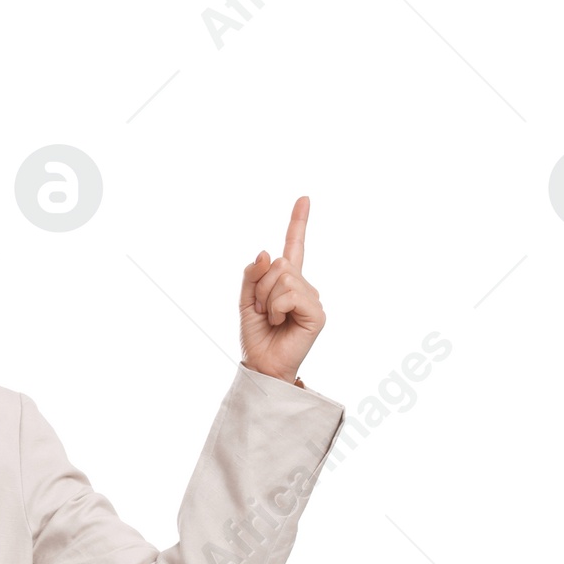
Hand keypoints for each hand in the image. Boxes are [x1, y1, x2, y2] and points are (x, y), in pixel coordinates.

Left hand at [239, 196, 323, 382]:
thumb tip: (265, 252)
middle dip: (261, 287)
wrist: (261, 365)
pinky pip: (290, 295)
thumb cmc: (256, 336)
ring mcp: (312, 298)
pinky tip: (280, 323)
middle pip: (279, 264)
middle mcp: (303, 286)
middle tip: (262, 311)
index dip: (298, 223)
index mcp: (287, 282)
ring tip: (271, 319)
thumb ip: (252, 275)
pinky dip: (277, 309)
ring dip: (267, 300)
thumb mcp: (246, 301)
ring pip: (284, 278)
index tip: (304, 198)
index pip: (294, 247)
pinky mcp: (317, 313)